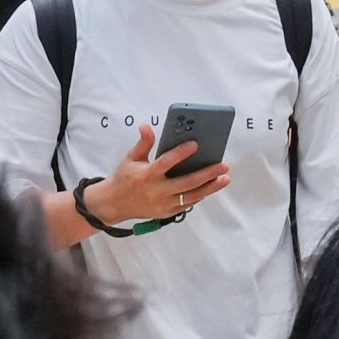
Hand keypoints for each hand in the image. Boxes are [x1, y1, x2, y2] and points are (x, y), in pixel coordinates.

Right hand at [93, 123, 231, 226]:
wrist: (113, 204)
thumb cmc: (124, 177)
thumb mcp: (131, 158)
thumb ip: (144, 143)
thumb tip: (147, 125)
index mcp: (146, 175)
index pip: (166, 162)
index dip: (181, 153)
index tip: (196, 144)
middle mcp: (156, 191)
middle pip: (186, 183)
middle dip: (207, 174)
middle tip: (224, 165)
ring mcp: (162, 204)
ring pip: (191, 196)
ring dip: (210, 188)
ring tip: (225, 178)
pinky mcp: (166, 213)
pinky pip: (187, 204)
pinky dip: (199, 196)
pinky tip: (211, 187)